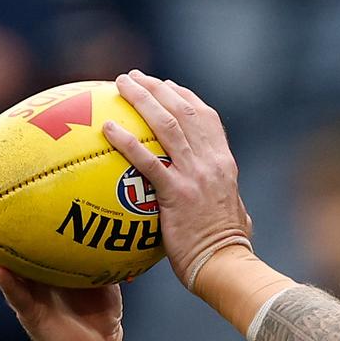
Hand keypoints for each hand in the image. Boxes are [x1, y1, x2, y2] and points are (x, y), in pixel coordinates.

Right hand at [0, 209, 121, 340]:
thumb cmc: (101, 310)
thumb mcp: (104, 274)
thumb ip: (104, 250)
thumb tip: (117, 218)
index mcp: (42, 267)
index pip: (17, 239)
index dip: (2, 218)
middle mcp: (28, 279)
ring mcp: (26, 297)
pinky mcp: (32, 316)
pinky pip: (18, 298)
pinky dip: (9, 283)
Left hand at [104, 71, 251, 290]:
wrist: (226, 263)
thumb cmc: (225, 247)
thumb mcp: (232, 212)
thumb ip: (218, 198)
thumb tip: (209, 199)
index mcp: (224, 163)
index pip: (207, 118)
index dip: (185, 96)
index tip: (167, 85)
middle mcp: (212, 162)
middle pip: (185, 111)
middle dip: (159, 87)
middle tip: (134, 77)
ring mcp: (196, 175)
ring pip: (168, 125)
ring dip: (143, 99)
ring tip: (121, 84)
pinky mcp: (177, 193)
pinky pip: (147, 161)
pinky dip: (127, 140)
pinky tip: (107, 128)